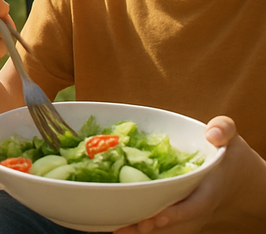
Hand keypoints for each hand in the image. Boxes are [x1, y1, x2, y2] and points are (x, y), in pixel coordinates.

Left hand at [113, 116, 265, 232]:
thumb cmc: (227, 151)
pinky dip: (142, 224)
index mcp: (210, 187)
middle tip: (128, 225)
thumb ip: (223, 129)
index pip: (196, 205)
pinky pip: (162, 223)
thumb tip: (211, 134)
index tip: (159, 216)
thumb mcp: (229, 136)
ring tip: (118, 228)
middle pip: (176, 222)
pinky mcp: (179, 214)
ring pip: (167, 227)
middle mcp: (198, 205)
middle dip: (154, 225)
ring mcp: (189, 213)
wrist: (235, 174)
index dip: (178, 213)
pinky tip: (120, 224)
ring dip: (143, 228)